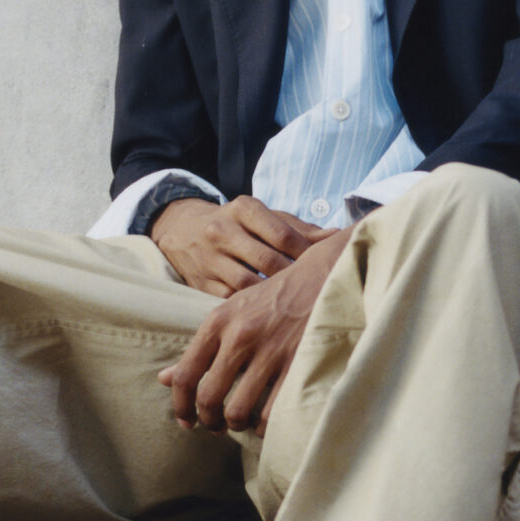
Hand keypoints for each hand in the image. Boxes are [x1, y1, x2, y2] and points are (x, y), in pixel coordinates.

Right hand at [151, 194, 329, 296]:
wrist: (181, 230)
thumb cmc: (237, 224)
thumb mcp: (263, 217)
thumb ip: (299, 228)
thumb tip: (337, 237)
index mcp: (244, 209)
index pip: (282, 234)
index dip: (306, 253)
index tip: (322, 266)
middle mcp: (223, 230)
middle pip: (268, 260)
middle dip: (293, 277)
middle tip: (312, 290)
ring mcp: (209, 258)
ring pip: (248, 283)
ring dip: (272, 296)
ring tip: (293, 303)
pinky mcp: (199, 281)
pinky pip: (229, 299)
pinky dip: (249, 307)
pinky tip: (266, 311)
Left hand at [160, 226, 355, 433]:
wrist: (322, 277)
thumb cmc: (272, 298)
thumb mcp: (231, 313)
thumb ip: (201, 347)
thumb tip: (165, 379)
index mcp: (218, 322)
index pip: (186, 374)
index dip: (181, 406)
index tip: (186, 421)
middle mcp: (239, 336)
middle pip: (208, 397)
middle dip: (209, 421)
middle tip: (216, 427)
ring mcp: (270, 350)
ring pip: (238, 409)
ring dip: (236, 424)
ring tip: (241, 422)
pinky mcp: (297, 362)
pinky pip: (271, 411)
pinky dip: (265, 425)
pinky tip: (265, 422)